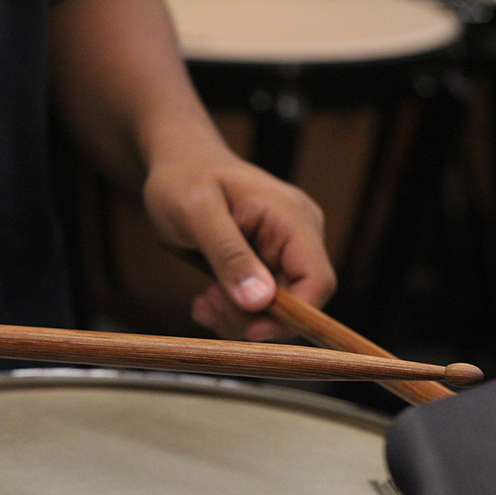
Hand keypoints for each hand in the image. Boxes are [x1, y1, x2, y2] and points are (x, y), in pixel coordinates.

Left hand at [142, 140, 335, 340]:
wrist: (177, 162)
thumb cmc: (184, 176)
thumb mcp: (197, 213)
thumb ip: (230, 255)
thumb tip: (259, 301)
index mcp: (292, 218)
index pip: (317, 280)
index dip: (292, 315)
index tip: (249, 330)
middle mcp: (298, 235)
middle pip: (297, 301)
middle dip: (252, 317)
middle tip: (208, 307)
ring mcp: (284, 250)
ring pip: (274, 308)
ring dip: (236, 316)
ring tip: (202, 302)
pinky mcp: (267, 262)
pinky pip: (258, 301)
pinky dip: (232, 309)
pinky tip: (206, 299)